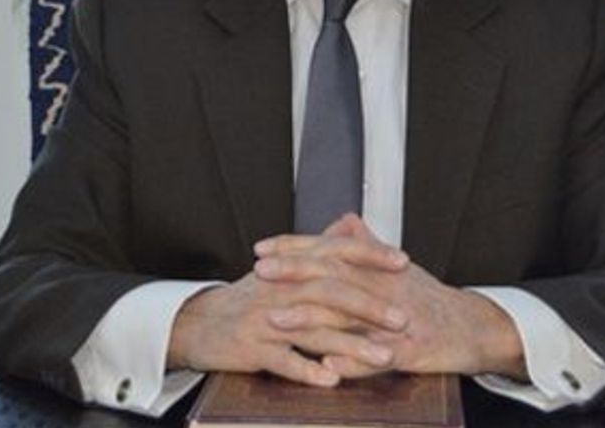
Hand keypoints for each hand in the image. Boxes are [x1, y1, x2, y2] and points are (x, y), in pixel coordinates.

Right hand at [166, 230, 410, 386]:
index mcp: (292, 266)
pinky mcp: (252, 347)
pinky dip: (308, 369)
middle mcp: (280, 287)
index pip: (335, 251)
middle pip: (331, 291)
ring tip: (384, 356)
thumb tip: (351, 225)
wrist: (200, 322)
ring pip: (314, 329)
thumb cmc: (250, 298)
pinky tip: (333, 379)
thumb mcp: (284, 269)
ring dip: (352, 345)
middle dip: (371, 306)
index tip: (403, 262)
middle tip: (404, 319)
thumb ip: (320, 249)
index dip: (370, 255)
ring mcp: (266, 318)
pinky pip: (283, 360)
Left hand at [255, 214, 526, 379]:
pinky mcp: (409, 351)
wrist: (472, 327)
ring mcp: (395, 320)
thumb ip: (366, 244)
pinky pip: (376, 357)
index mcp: (376, 267)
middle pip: (333, 275)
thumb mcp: (396, 267)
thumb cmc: (429, 298)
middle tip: (260, 272)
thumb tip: (344, 218)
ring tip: (276, 321)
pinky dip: (351, 362)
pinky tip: (325, 367)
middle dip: (293, 273)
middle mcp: (383, 287)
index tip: (261, 248)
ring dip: (309, 320)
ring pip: (348, 317)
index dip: (294, 247)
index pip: (329, 249)